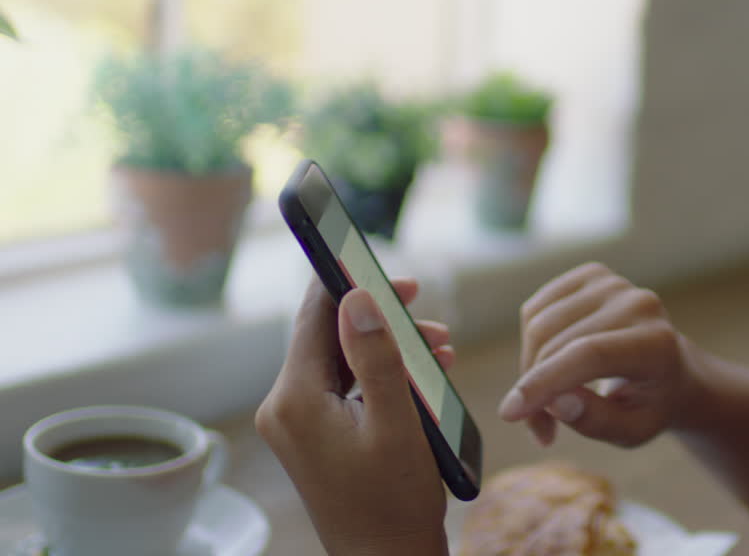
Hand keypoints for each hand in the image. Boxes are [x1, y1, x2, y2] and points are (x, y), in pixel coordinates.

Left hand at [256, 277, 454, 555]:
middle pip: (328, 335)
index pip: (315, 316)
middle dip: (380, 316)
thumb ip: (376, 356)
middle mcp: (284, 407)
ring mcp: (296, 423)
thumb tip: (357, 295)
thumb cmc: (395, 502)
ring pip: (340, 359)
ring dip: (386, 346)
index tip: (392, 270)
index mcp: (295, 400)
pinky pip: (343, 386)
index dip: (351, 281)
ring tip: (439, 346)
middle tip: (424, 304)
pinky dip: (379, 373)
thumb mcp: (397, 423)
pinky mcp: (313, 434)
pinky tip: (422, 372)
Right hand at [499, 262, 698, 447]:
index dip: (544, 382)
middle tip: (540, 428)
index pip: (589, 355)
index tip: (509, 413)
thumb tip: (556, 402)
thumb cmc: (649, 406)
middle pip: (556, 342)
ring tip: (549, 403)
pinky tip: (552, 366)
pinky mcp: (590, 276)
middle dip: (534, 389)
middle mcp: (638, 304)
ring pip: (538, 325)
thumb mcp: (631, 432)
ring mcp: (613, 284)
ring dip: (530, 370)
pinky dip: (531, 344)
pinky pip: (535, 310)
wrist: (671, 370)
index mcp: (657, 344)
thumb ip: (596, 421)